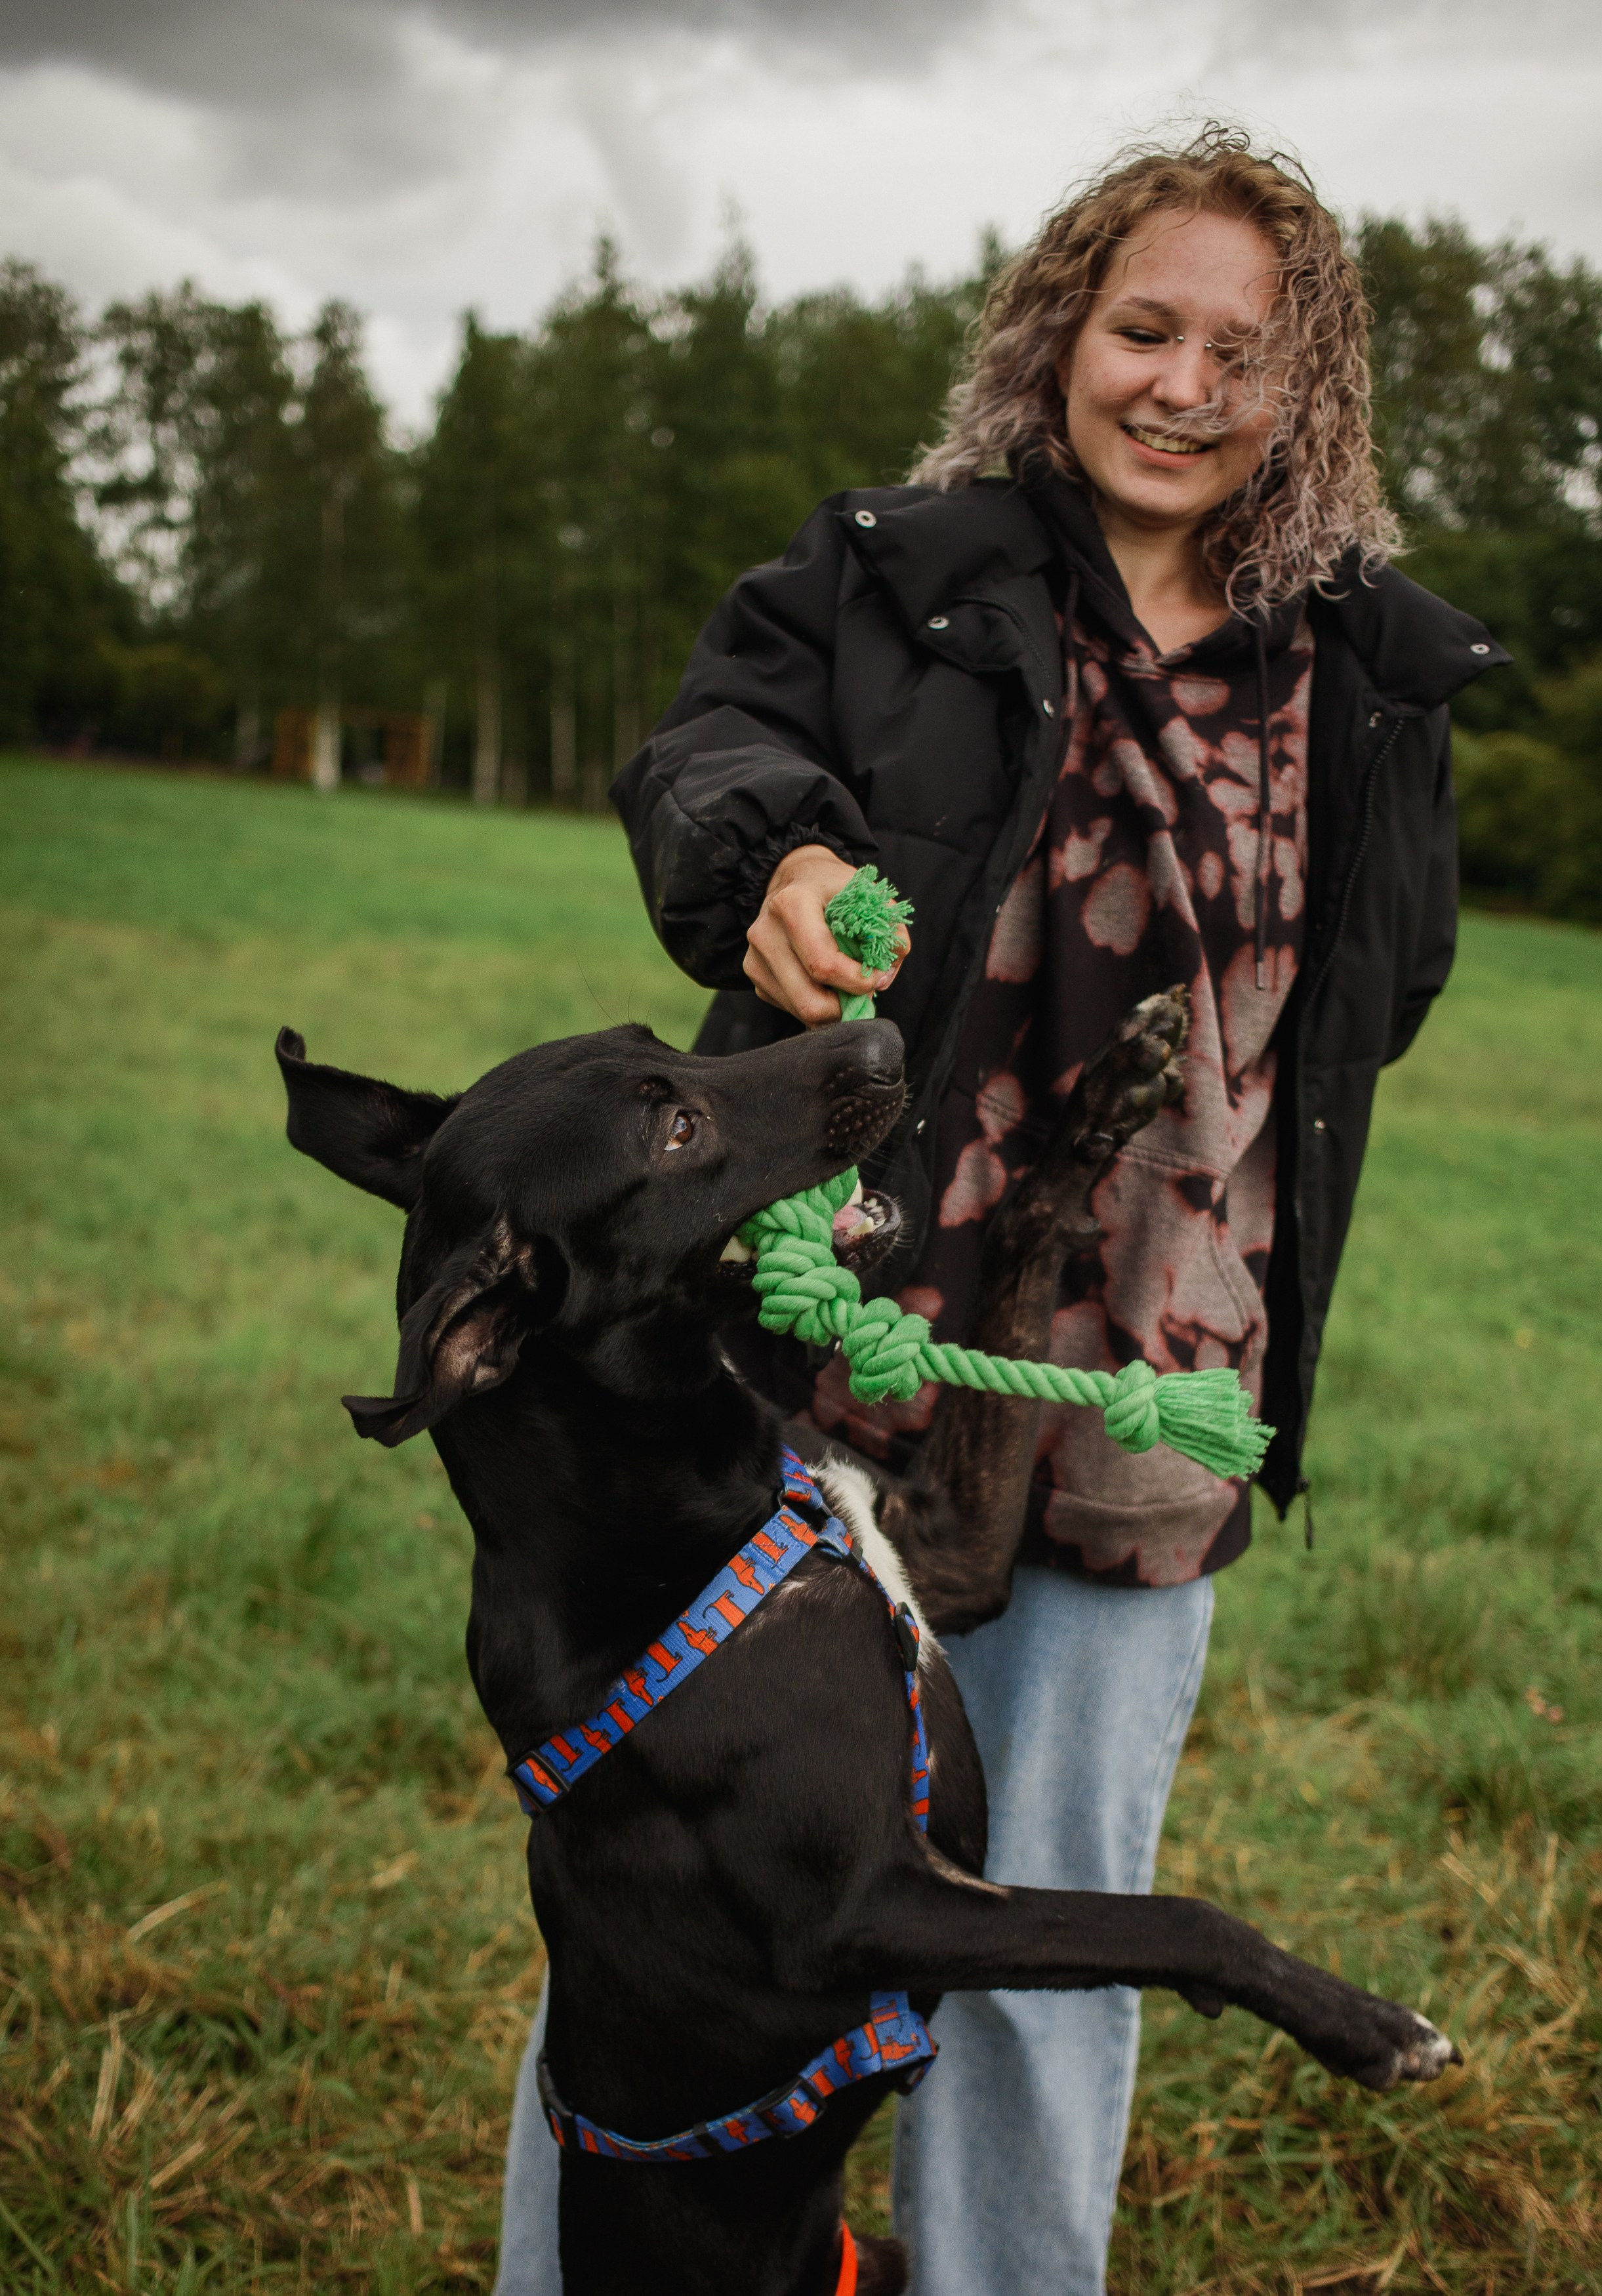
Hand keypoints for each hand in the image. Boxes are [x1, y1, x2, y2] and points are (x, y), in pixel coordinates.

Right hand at [743, 844, 910, 1027]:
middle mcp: (765, 932)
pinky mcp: (754, 973)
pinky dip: (815, 1003)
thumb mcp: (870, 895)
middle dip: (845, 1007)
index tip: (878, 976)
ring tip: (847, 986)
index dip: (858, 981)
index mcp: (792, 904)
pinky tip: (825, 982)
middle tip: (864, 993)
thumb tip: (886, 975)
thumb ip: (890, 931)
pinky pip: (790, 1007)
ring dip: (832, 1009)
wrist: (796, 877)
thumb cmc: (835, 888)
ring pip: (800, 1010)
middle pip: (809, 1000)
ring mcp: (755, 956)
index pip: (823, 964)